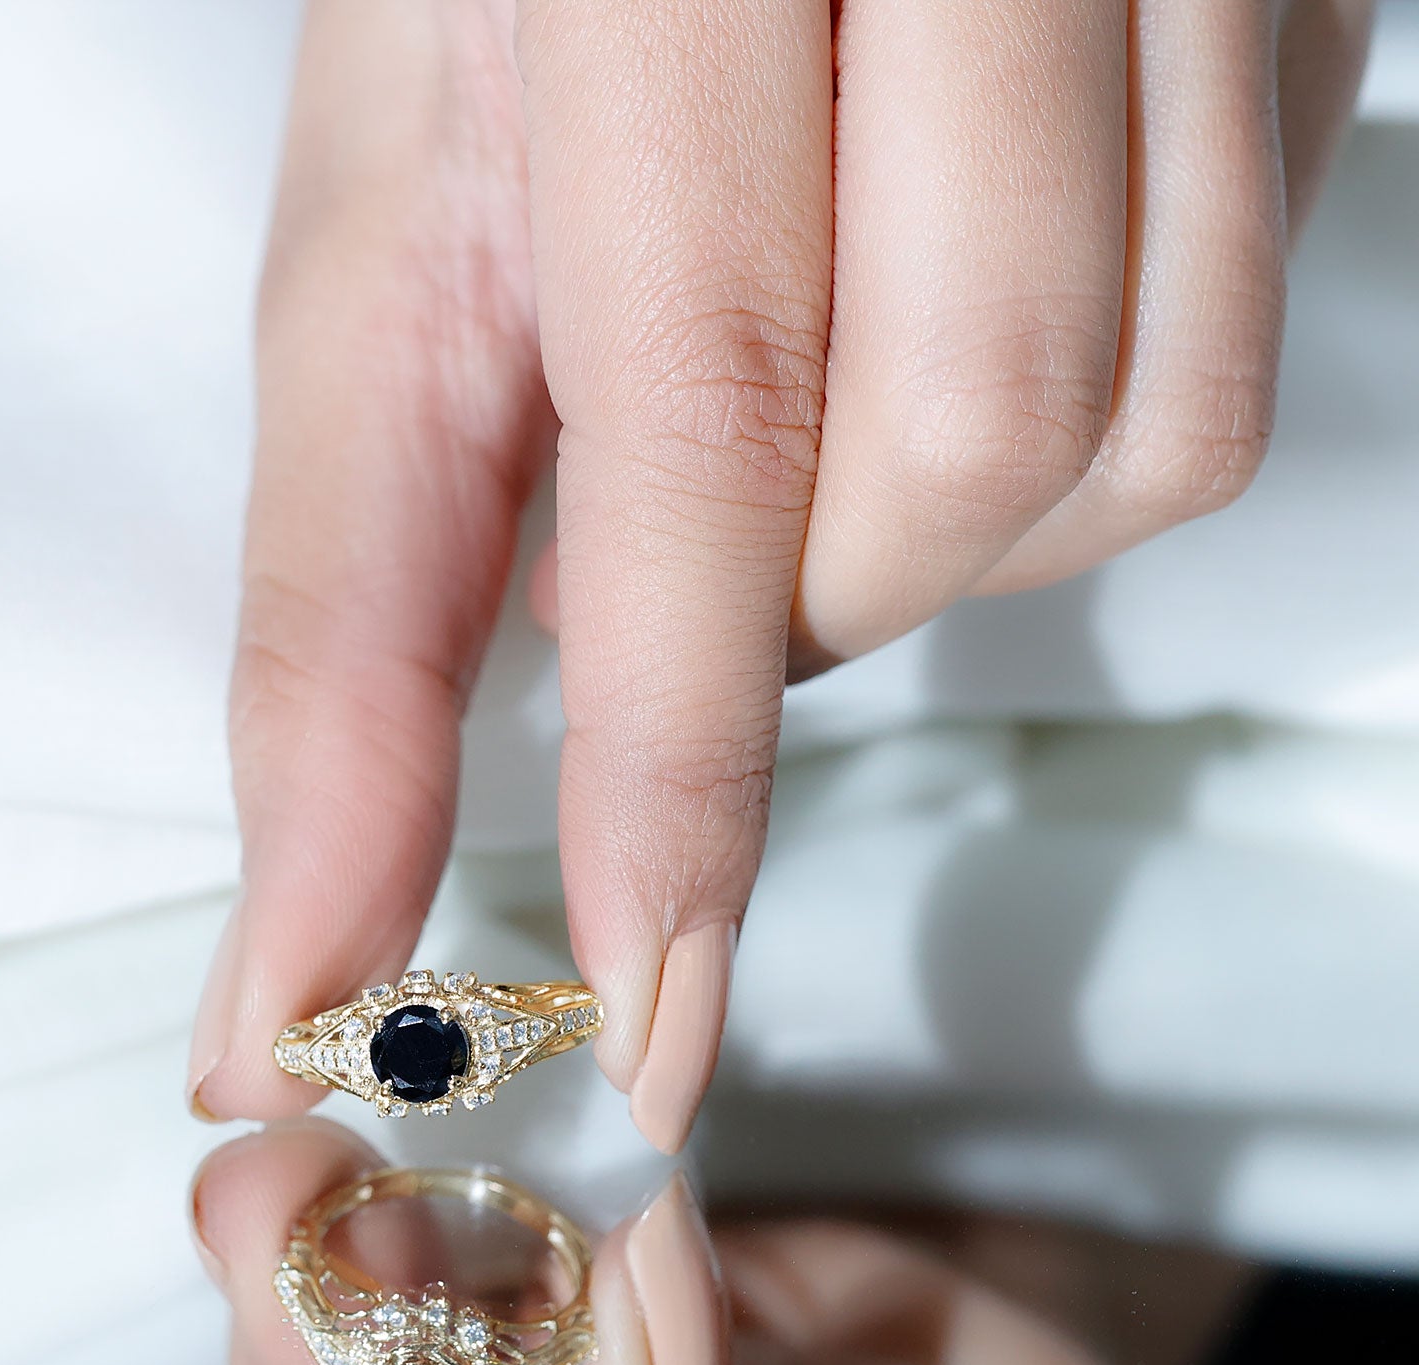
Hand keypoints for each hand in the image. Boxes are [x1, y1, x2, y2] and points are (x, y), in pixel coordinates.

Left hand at [186, 0, 1376, 1149]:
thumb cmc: (504, 9)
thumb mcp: (387, 252)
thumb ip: (347, 610)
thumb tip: (297, 973)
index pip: (720, 405)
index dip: (679, 764)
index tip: (645, 1023)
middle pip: (974, 442)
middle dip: (795, 603)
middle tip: (661, 536)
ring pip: (1144, 433)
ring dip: (927, 537)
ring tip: (799, 416)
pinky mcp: (1308, 19)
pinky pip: (1226, 347)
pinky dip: (1055, 442)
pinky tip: (931, 332)